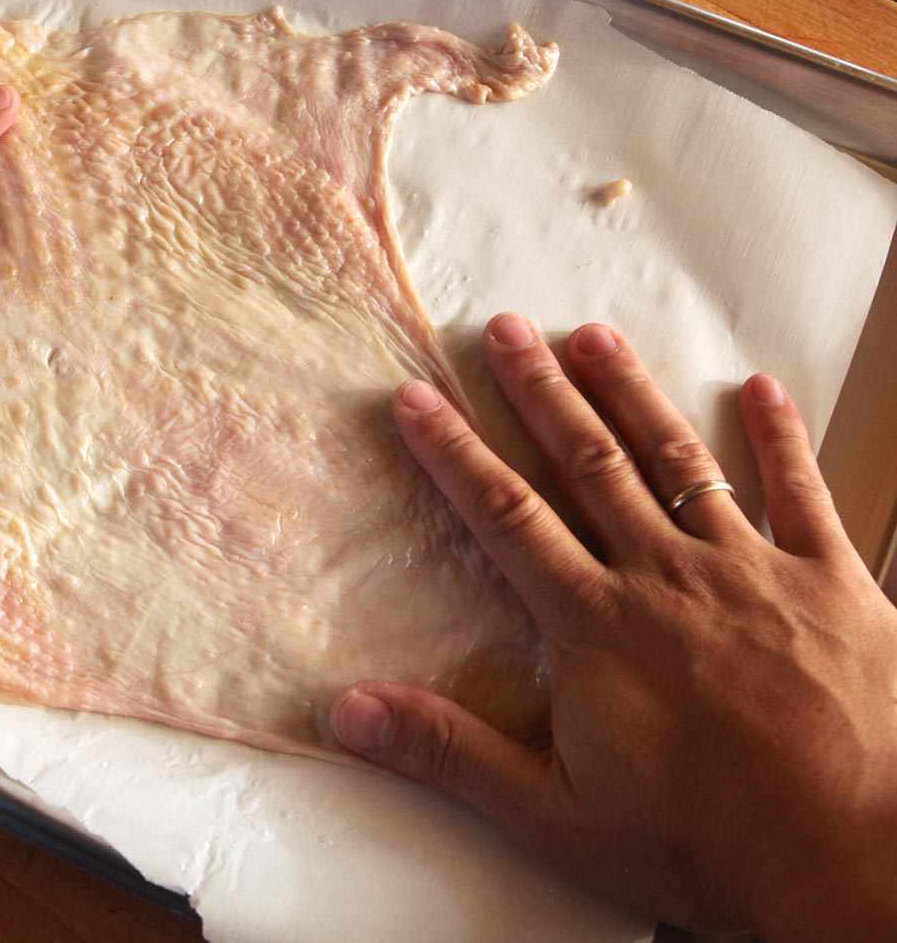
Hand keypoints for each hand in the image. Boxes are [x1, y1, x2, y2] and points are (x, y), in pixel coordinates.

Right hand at [331, 314, 896, 937]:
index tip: (418, 396)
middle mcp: (666, 575)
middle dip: (540, 391)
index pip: (506, 516)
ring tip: (594, 336)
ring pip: (679, 460)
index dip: (455, 452)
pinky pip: (800, 492)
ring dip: (633, 393)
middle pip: (588, 463)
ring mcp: (753, 569)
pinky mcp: (831, 583)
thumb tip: (344, 712)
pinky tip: (761, 389)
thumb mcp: (556, 815)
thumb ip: (449, 752)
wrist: (859, 860)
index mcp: (595, 624)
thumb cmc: (707, 843)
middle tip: (505, 328)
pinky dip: (779, 438)